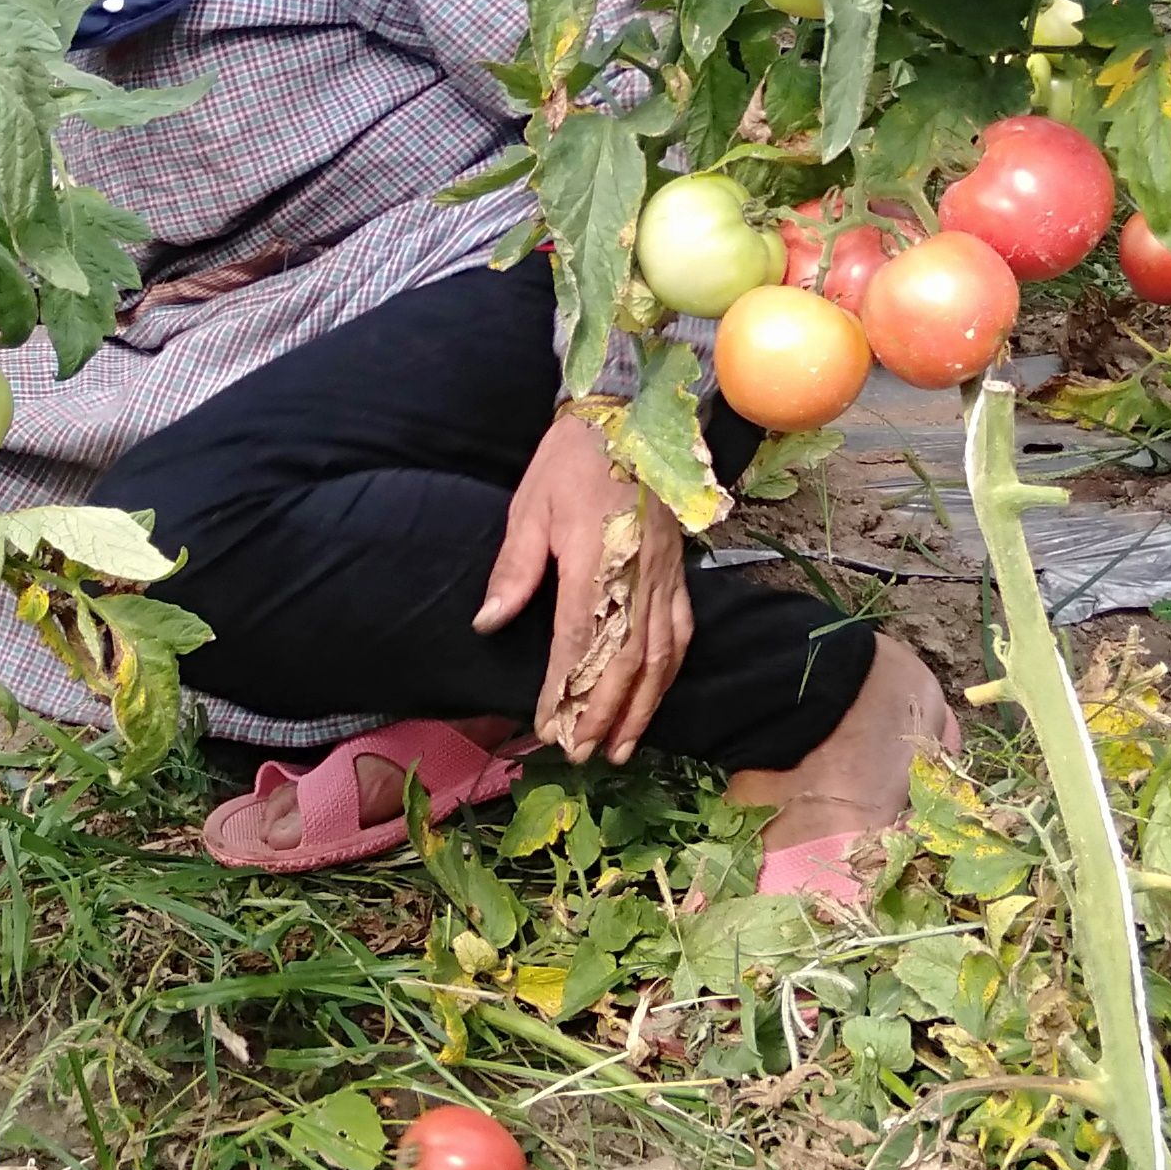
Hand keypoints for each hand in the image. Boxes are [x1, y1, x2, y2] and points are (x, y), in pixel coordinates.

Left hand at [476, 411, 691, 765]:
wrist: (629, 414)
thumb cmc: (571, 460)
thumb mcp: (530, 506)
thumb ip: (514, 570)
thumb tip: (489, 623)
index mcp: (597, 560)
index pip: (578, 641)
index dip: (563, 690)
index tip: (545, 727)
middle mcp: (639, 576)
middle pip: (626, 661)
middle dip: (604, 715)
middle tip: (582, 755)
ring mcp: (666, 576)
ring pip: (661, 656)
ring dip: (642, 707)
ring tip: (623, 748)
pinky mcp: (679, 571)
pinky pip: (681, 632)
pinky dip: (670, 673)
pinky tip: (656, 697)